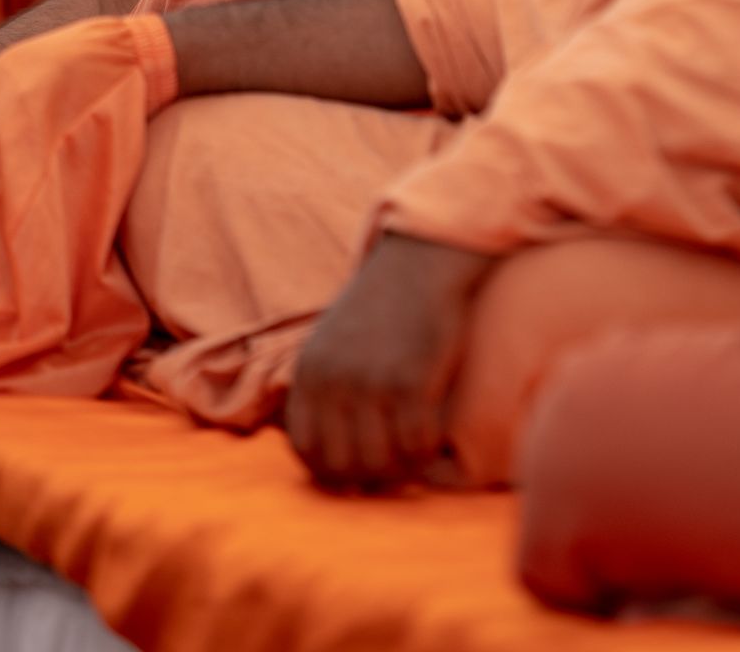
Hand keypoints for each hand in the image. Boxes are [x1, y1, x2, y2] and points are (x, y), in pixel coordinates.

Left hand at [285, 232, 491, 490]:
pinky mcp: (411, 381)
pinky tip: (435, 439)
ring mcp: (371, 382)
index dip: (331, 472)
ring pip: (380, 465)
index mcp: (310, 370)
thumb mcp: (332, 340)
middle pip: (342, 468)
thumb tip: (322, 448)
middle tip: (393, 470)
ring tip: (415, 458)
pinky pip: (416, 447)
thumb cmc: (382, 304)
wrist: (421, 260)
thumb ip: (323, 387)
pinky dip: (427, 454)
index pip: (305, 449)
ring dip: (401, 472)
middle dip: (368, 479)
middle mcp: (333, 380)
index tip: (357, 473)